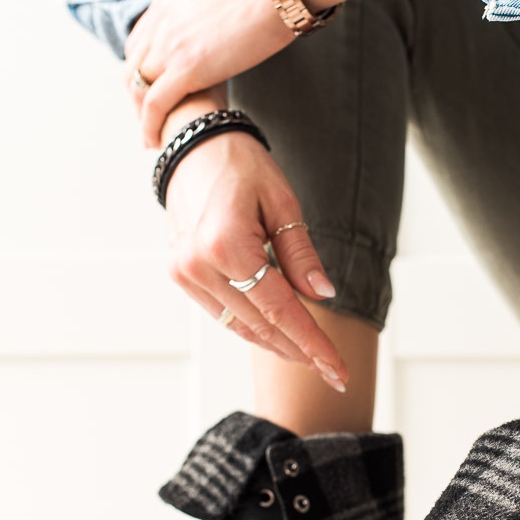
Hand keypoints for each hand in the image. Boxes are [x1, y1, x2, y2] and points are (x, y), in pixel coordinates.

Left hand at [125, 0, 294, 147]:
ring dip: (141, 114)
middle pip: (134, 66)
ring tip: (152, 135)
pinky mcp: (186, 69)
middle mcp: (160, 22)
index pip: (140, 40)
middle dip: (138, 95)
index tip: (152, 85)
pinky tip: (154, 141)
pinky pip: (156, 104)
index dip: (142, 67)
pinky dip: (149, 126)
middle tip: (149, 117)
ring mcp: (170, 46)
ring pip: (140, 88)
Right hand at [163, 129, 347, 391]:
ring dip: (277, 345)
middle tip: (334, 373)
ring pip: (240, 326)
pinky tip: (279, 333)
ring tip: (312, 358)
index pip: (280, 311)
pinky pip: (223, 313)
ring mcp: (185, 273)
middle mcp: (199, 266)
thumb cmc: (241, 165)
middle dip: (300, 352)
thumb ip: (301, 254)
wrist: (193, 146)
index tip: (338, 370)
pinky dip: (253, 326)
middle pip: (261, 325)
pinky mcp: (181, 275)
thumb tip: (323, 295)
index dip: (313, 344)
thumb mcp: (283, 203)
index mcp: (227, 246)